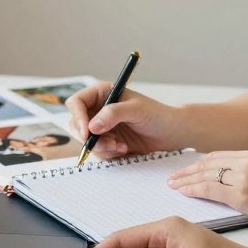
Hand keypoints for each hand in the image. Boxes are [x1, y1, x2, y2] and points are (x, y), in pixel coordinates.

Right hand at [65, 83, 184, 158]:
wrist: (171, 133)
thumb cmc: (157, 115)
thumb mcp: (137, 110)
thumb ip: (113, 114)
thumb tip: (92, 126)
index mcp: (102, 93)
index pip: (77, 103)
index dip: (78, 117)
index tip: (87, 133)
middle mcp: (98, 109)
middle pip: (76, 124)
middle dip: (91, 138)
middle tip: (110, 143)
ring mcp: (102, 126)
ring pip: (86, 141)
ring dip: (102, 147)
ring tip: (121, 146)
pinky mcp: (107, 141)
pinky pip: (97, 151)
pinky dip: (108, 153)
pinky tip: (124, 149)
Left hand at [167, 150, 247, 236]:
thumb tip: (230, 183)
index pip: (219, 156)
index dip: (200, 164)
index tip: (189, 170)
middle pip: (209, 162)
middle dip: (188, 170)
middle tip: (174, 177)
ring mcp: (245, 176)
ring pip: (206, 174)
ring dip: (186, 180)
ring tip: (173, 185)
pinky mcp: (242, 194)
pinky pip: (209, 189)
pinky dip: (193, 189)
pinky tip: (183, 192)